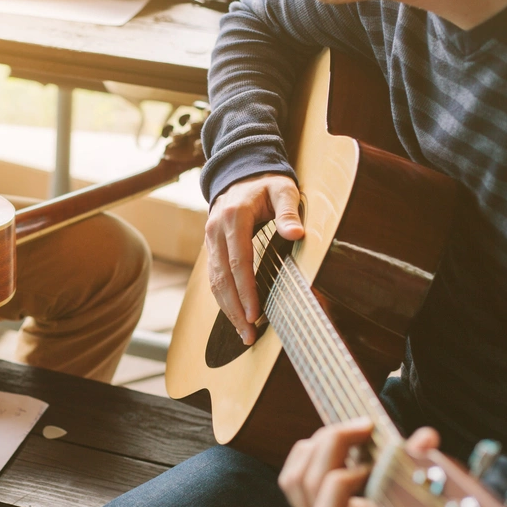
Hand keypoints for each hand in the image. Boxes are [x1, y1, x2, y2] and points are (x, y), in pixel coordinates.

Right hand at [205, 173, 302, 344]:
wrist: (240, 172)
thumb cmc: (266, 183)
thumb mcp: (283, 189)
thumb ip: (288, 212)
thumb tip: (296, 234)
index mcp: (234, 217)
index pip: (239, 261)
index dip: (246, 290)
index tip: (255, 313)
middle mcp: (216, 230)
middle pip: (222, 277)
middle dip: (235, 308)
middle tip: (248, 334)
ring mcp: (209, 239)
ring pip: (214, 281)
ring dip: (227, 309)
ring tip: (242, 332)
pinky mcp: (210, 246)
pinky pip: (213, 276)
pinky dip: (222, 298)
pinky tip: (234, 314)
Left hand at [278, 419, 440, 506]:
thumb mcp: (440, 506)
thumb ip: (430, 472)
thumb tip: (424, 438)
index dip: (339, 485)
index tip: (370, 465)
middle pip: (306, 488)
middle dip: (331, 447)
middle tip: (364, 426)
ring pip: (293, 479)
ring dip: (319, 445)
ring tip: (353, 432)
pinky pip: (292, 475)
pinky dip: (311, 451)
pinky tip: (340, 443)